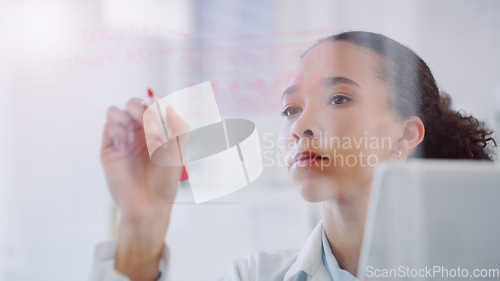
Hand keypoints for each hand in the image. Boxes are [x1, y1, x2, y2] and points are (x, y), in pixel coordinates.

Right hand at [100, 97, 186, 223]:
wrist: (149, 204)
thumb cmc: (166, 180)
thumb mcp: (178, 152)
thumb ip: (178, 127)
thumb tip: (169, 105)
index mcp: (155, 131)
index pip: (151, 104)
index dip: (154, 106)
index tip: (161, 121)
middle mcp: (137, 133)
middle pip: (132, 104)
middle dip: (140, 110)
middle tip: (149, 129)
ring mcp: (122, 139)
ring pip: (116, 111)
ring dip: (126, 117)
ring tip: (133, 136)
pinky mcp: (109, 148)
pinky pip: (108, 126)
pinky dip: (117, 129)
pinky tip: (124, 143)